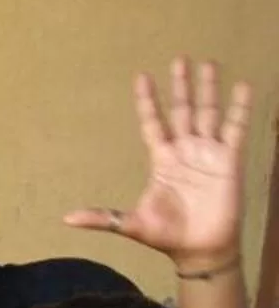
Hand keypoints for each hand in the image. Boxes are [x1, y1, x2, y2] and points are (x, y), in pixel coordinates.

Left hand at [64, 58, 251, 272]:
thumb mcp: (131, 224)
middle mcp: (185, 150)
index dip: (148, 101)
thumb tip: (66, 219)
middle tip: (179, 59)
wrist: (198, 249)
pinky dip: (239, 108)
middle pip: (182, 110)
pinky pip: (235, 128)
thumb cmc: (167, 235)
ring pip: (208, 113)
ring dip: (208, 89)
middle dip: (180, 86)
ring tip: (208, 64)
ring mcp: (208, 152)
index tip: (142, 76)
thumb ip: (102, 218)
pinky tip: (241, 86)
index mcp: (162, 160)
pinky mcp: (229, 159)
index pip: (152, 123)